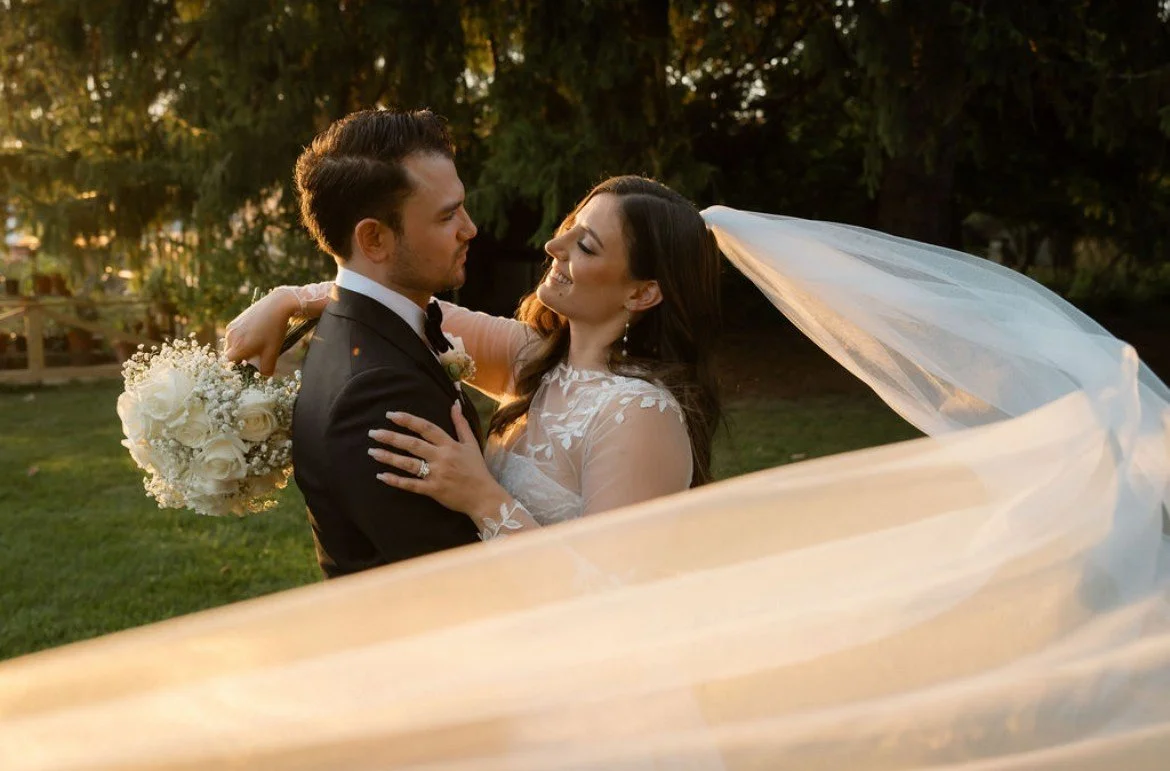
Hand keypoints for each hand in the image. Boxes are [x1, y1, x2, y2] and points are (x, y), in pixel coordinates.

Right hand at [222, 289, 298, 375]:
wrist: (277, 306)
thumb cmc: (274, 330)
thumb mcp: (272, 352)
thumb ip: (266, 368)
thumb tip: (263, 376)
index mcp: (238, 348)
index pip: (228, 364)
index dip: (235, 368)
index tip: (245, 367)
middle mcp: (231, 338)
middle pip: (229, 354)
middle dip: (239, 358)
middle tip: (254, 356)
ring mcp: (232, 328)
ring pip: (231, 344)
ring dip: (240, 348)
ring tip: (257, 344)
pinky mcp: (235, 321)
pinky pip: (234, 335)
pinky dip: (241, 339)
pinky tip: (255, 335)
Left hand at [369, 401, 507, 521]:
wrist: (484, 497)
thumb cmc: (477, 469)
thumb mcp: (471, 444)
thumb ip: (461, 423)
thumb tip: (454, 403)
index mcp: (450, 444)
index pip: (426, 428)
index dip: (408, 420)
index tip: (391, 415)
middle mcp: (441, 457)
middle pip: (413, 444)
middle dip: (391, 437)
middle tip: (373, 433)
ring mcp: (436, 474)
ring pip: (409, 464)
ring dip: (389, 457)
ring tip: (372, 452)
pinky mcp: (433, 490)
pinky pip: (411, 485)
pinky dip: (396, 480)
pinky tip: (381, 476)